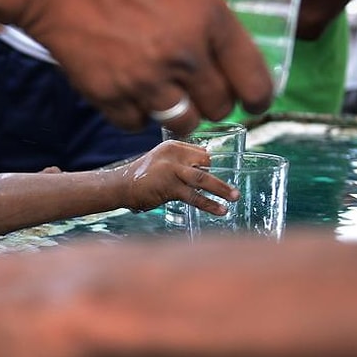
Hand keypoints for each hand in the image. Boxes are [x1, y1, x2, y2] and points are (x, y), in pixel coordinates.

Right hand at [15, 0, 272, 135]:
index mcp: (209, 18)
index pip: (254, 80)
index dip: (260, 97)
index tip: (255, 100)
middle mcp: (183, 56)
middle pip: (219, 107)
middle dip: (217, 102)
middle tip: (207, 91)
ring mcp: (145, 80)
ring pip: (181, 122)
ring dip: (182, 113)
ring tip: (174, 97)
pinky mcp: (110, 95)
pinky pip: (137, 123)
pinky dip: (139, 114)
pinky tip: (135, 92)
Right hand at [115, 140, 237, 213]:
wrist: (121, 186)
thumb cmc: (143, 176)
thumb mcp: (162, 162)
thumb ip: (182, 164)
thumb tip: (205, 170)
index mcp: (173, 146)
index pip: (201, 152)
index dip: (209, 166)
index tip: (216, 176)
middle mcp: (174, 154)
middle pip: (205, 162)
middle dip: (217, 177)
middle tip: (234, 191)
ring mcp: (172, 170)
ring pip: (203, 178)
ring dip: (222, 189)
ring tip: (235, 197)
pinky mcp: (170, 186)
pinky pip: (194, 196)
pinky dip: (209, 204)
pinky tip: (220, 210)